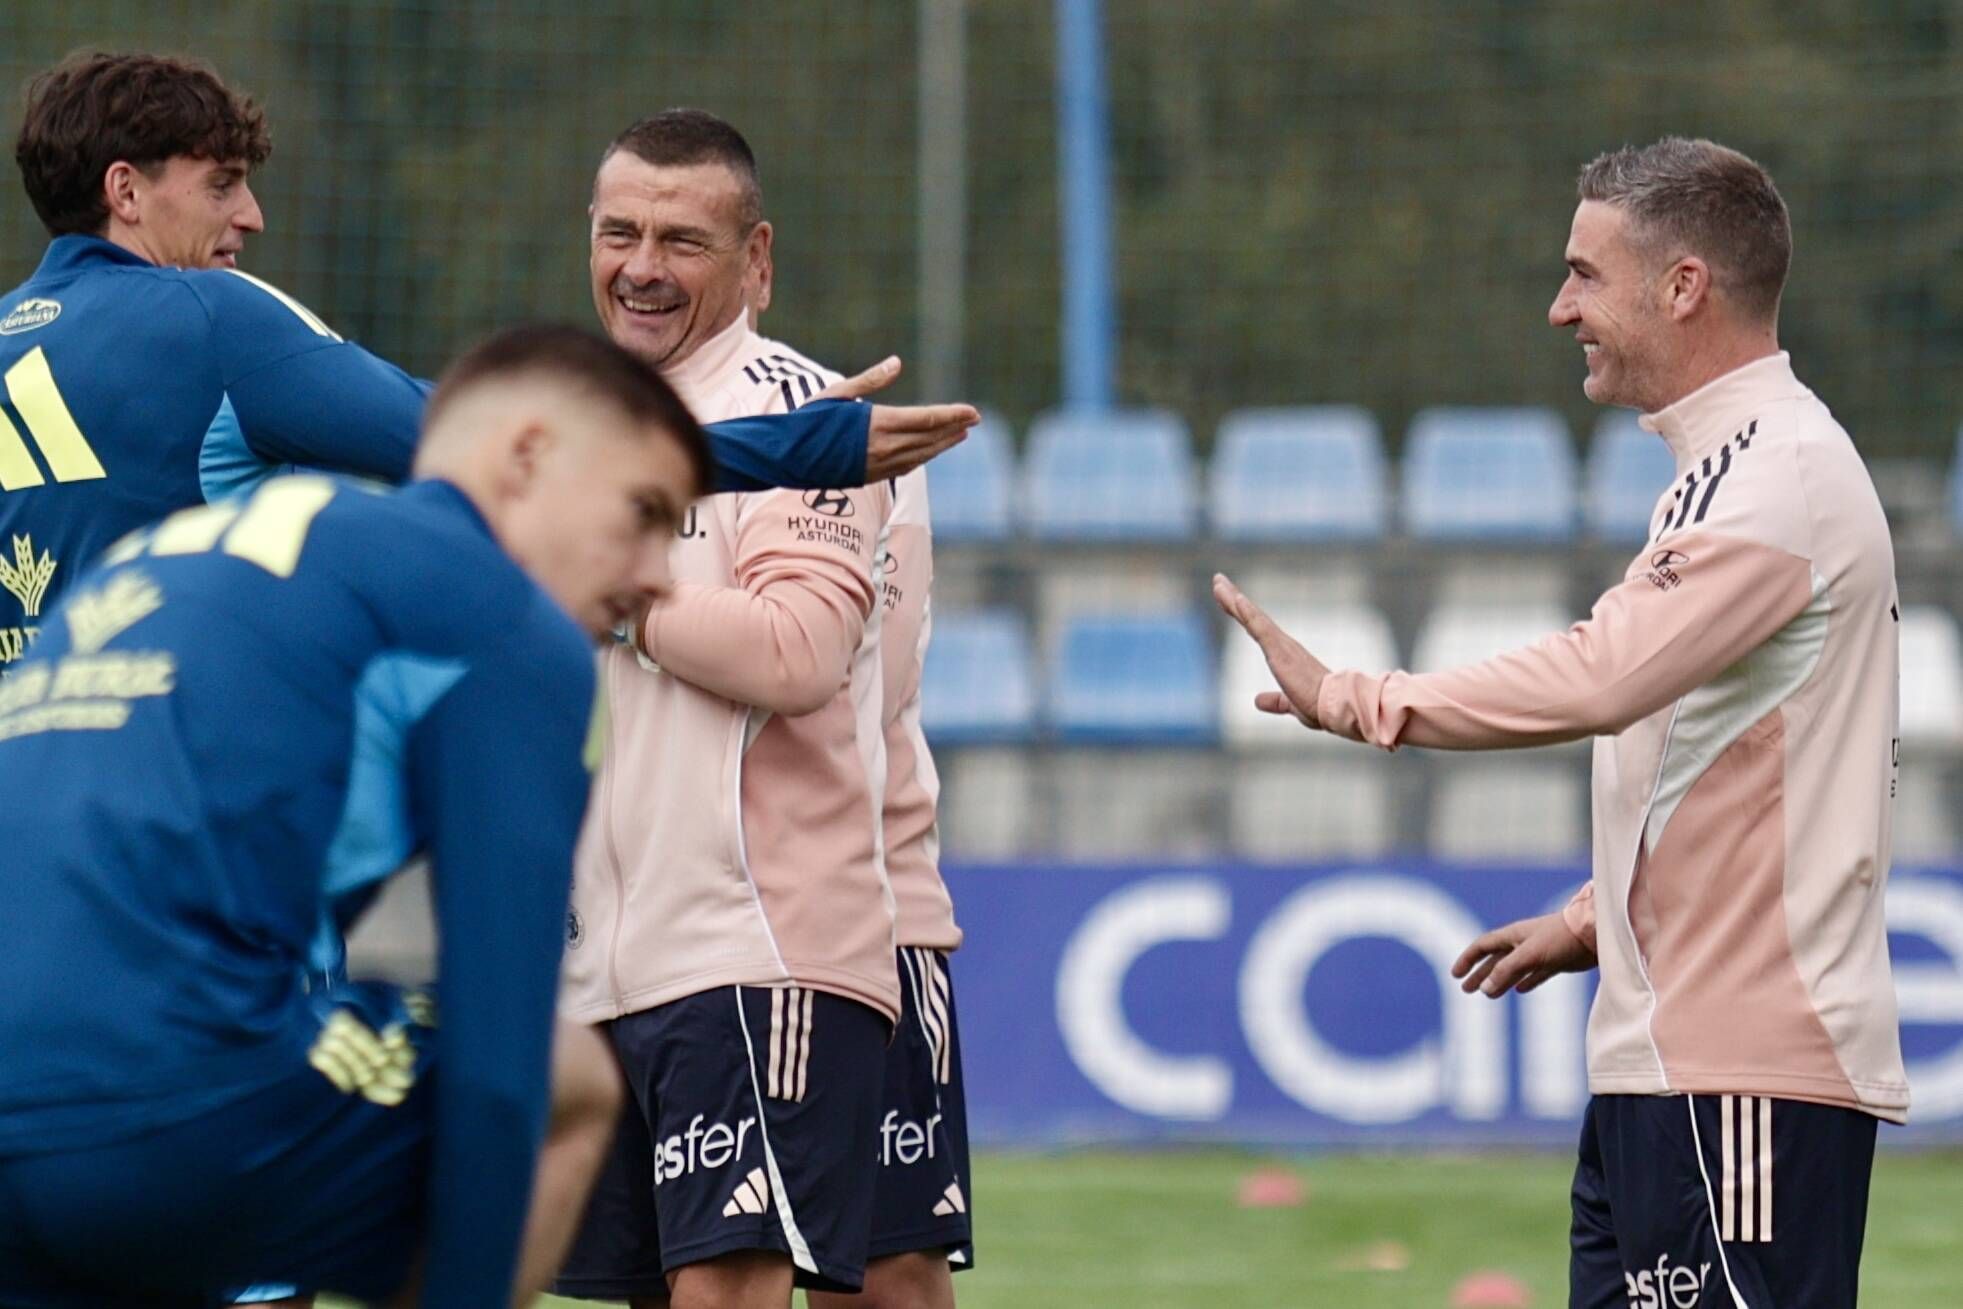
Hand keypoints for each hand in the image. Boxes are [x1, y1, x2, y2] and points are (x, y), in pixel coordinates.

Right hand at [814, 355, 979, 482]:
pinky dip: (924, 456)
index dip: (952, 416)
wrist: (786, 457)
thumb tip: (897, 362)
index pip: (926, 420)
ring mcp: (879, 465)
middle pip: (930, 439)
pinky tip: (931, 450)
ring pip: (921, 455)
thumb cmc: (808, 420)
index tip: (972, 412)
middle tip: (974, 420)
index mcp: (877, 423)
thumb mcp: (838, 393)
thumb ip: (871, 380)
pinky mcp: (871, 476)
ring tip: (959, 434)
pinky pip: (906, 466)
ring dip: (943, 444)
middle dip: (954, 428)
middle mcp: (883, 447)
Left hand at [1212, 573, 1329, 728]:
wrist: (1336, 706)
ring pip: (1253, 617)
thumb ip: (1276, 701)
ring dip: (1234, 599)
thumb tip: (1258, 700)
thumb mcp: (1291, 704)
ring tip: (1218, 582)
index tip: (1229, 599)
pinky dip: (1247, 612)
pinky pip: (1260, 627)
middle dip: (1233, 599)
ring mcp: (1281, 645)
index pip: (1258, 630)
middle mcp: (1283, 644)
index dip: (1242, 614)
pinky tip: (1236, 599)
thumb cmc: (1319, 706)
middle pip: (1252, 617)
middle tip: (1218, 580)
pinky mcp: (1280, 651)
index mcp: (1285, 655)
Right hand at [1451, 912, 1596, 996]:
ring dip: (1499, 981)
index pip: (1483, 946)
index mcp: (1513, 935)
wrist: (1594, 934)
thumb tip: (1485, 989)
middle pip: (1495, 960)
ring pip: (1513, 969)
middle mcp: (1523, 943)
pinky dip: (1525, 982)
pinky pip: (1535, 974)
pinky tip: (1520, 990)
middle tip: (1465, 989)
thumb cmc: (1560, 938)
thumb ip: (1507, 970)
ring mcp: (1540, 952)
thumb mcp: (1529, 954)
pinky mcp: (1555, 962)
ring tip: (1488, 995)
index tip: (1456, 974)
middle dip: (1480, 974)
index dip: (1468, 959)